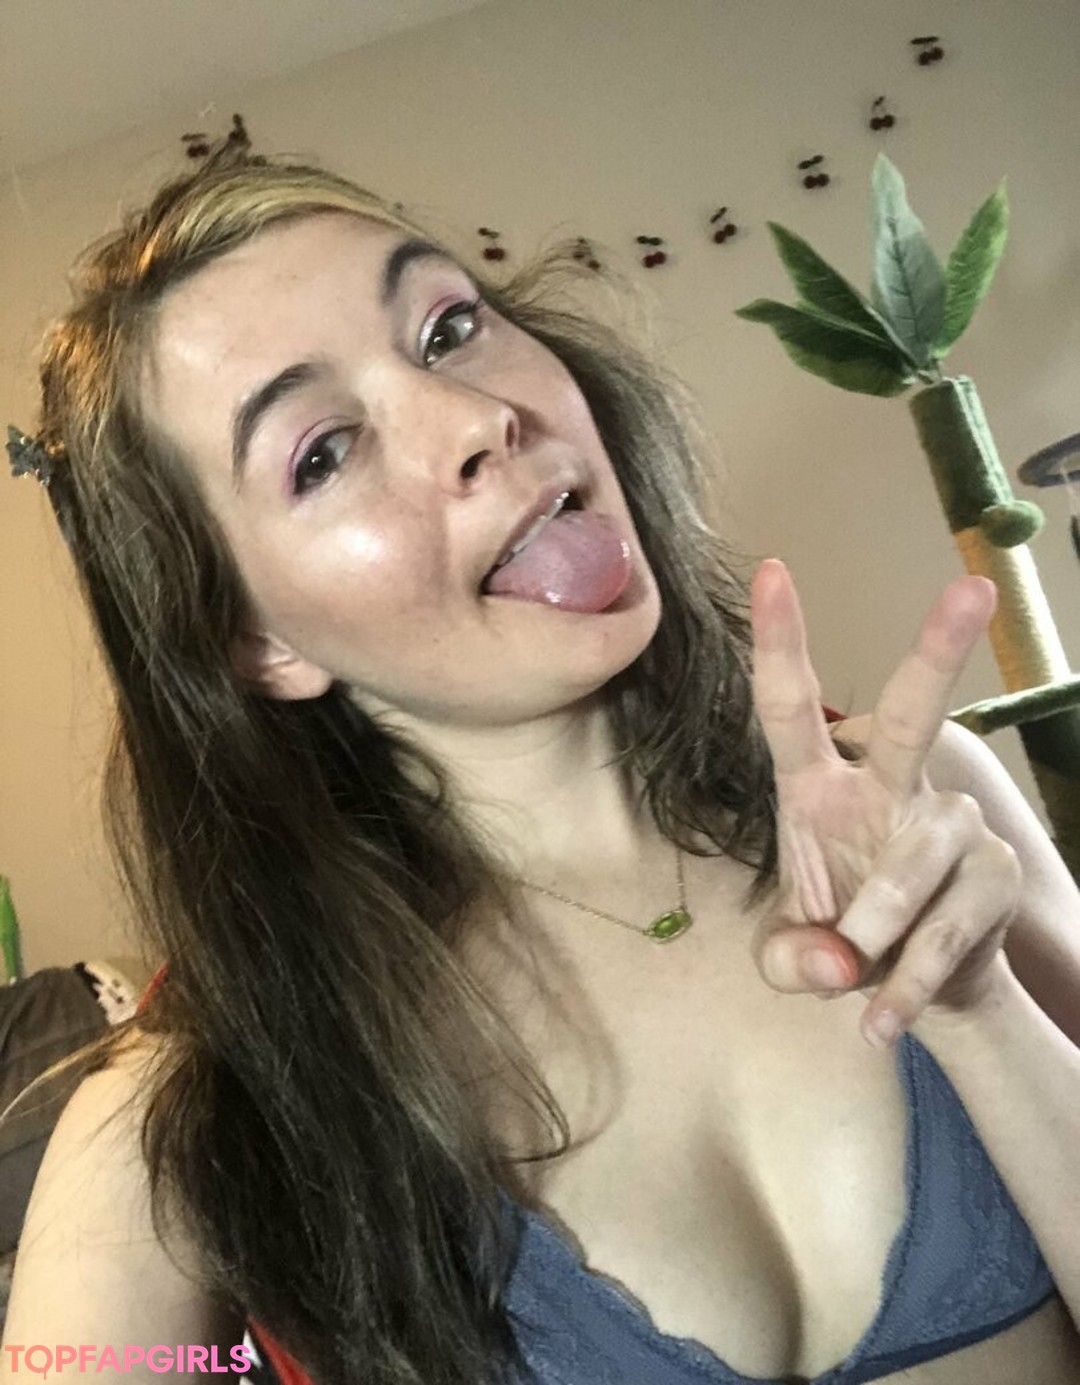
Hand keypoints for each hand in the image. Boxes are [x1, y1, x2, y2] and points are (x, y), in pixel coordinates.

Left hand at [749, 559, 1020, 1048]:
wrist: (908, 991)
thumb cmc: (836, 946)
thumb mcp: (787, 959)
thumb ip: (787, 960)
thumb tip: (833, 963)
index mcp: (815, 789)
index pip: (791, 708)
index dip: (781, 642)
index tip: (774, 570)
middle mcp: (886, 788)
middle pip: (911, 713)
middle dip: (938, 650)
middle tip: (975, 586)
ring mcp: (948, 823)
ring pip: (916, 859)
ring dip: (878, 930)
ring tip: (855, 982)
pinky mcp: (992, 871)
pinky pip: (948, 926)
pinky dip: (908, 981)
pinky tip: (880, 1019)